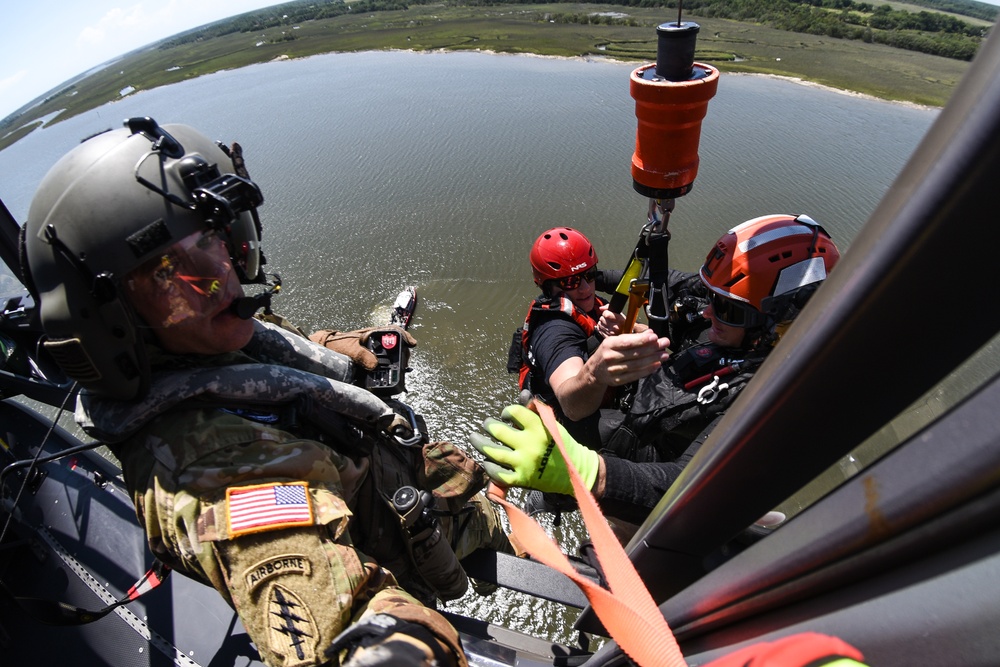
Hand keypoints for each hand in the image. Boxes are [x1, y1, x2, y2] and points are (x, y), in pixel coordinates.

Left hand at [309, 327, 415, 369]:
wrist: (324, 351)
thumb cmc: (335, 345)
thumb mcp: (348, 348)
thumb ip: (361, 355)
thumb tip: (375, 365)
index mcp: (372, 334)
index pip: (394, 331)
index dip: (405, 336)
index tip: (413, 344)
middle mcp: (376, 343)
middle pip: (396, 345)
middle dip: (403, 354)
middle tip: (404, 364)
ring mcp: (374, 353)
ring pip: (392, 356)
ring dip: (398, 363)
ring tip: (399, 371)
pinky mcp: (370, 363)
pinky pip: (384, 366)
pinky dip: (390, 370)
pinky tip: (391, 377)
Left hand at [469, 404, 598, 494]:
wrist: (575, 470)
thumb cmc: (561, 444)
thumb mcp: (551, 424)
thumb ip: (535, 411)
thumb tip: (523, 396)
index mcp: (537, 427)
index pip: (513, 412)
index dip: (506, 412)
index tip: (505, 415)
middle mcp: (529, 444)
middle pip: (498, 431)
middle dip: (488, 425)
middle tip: (486, 424)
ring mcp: (524, 463)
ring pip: (493, 452)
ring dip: (480, 444)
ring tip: (474, 438)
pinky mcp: (522, 479)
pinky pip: (499, 474)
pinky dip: (490, 467)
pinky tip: (486, 461)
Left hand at [597, 306, 647, 336]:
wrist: (627, 335)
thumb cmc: (623, 323)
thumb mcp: (620, 314)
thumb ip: (609, 308)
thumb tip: (601, 308)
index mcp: (621, 321)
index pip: (606, 314)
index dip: (606, 312)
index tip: (608, 313)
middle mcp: (616, 328)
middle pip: (602, 319)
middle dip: (604, 318)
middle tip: (608, 319)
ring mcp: (611, 333)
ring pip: (600, 324)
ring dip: (602, 323)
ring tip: (608, 324)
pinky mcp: (607, 337)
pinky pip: (599, 330)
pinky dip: (601, 328)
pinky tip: (606, 328)